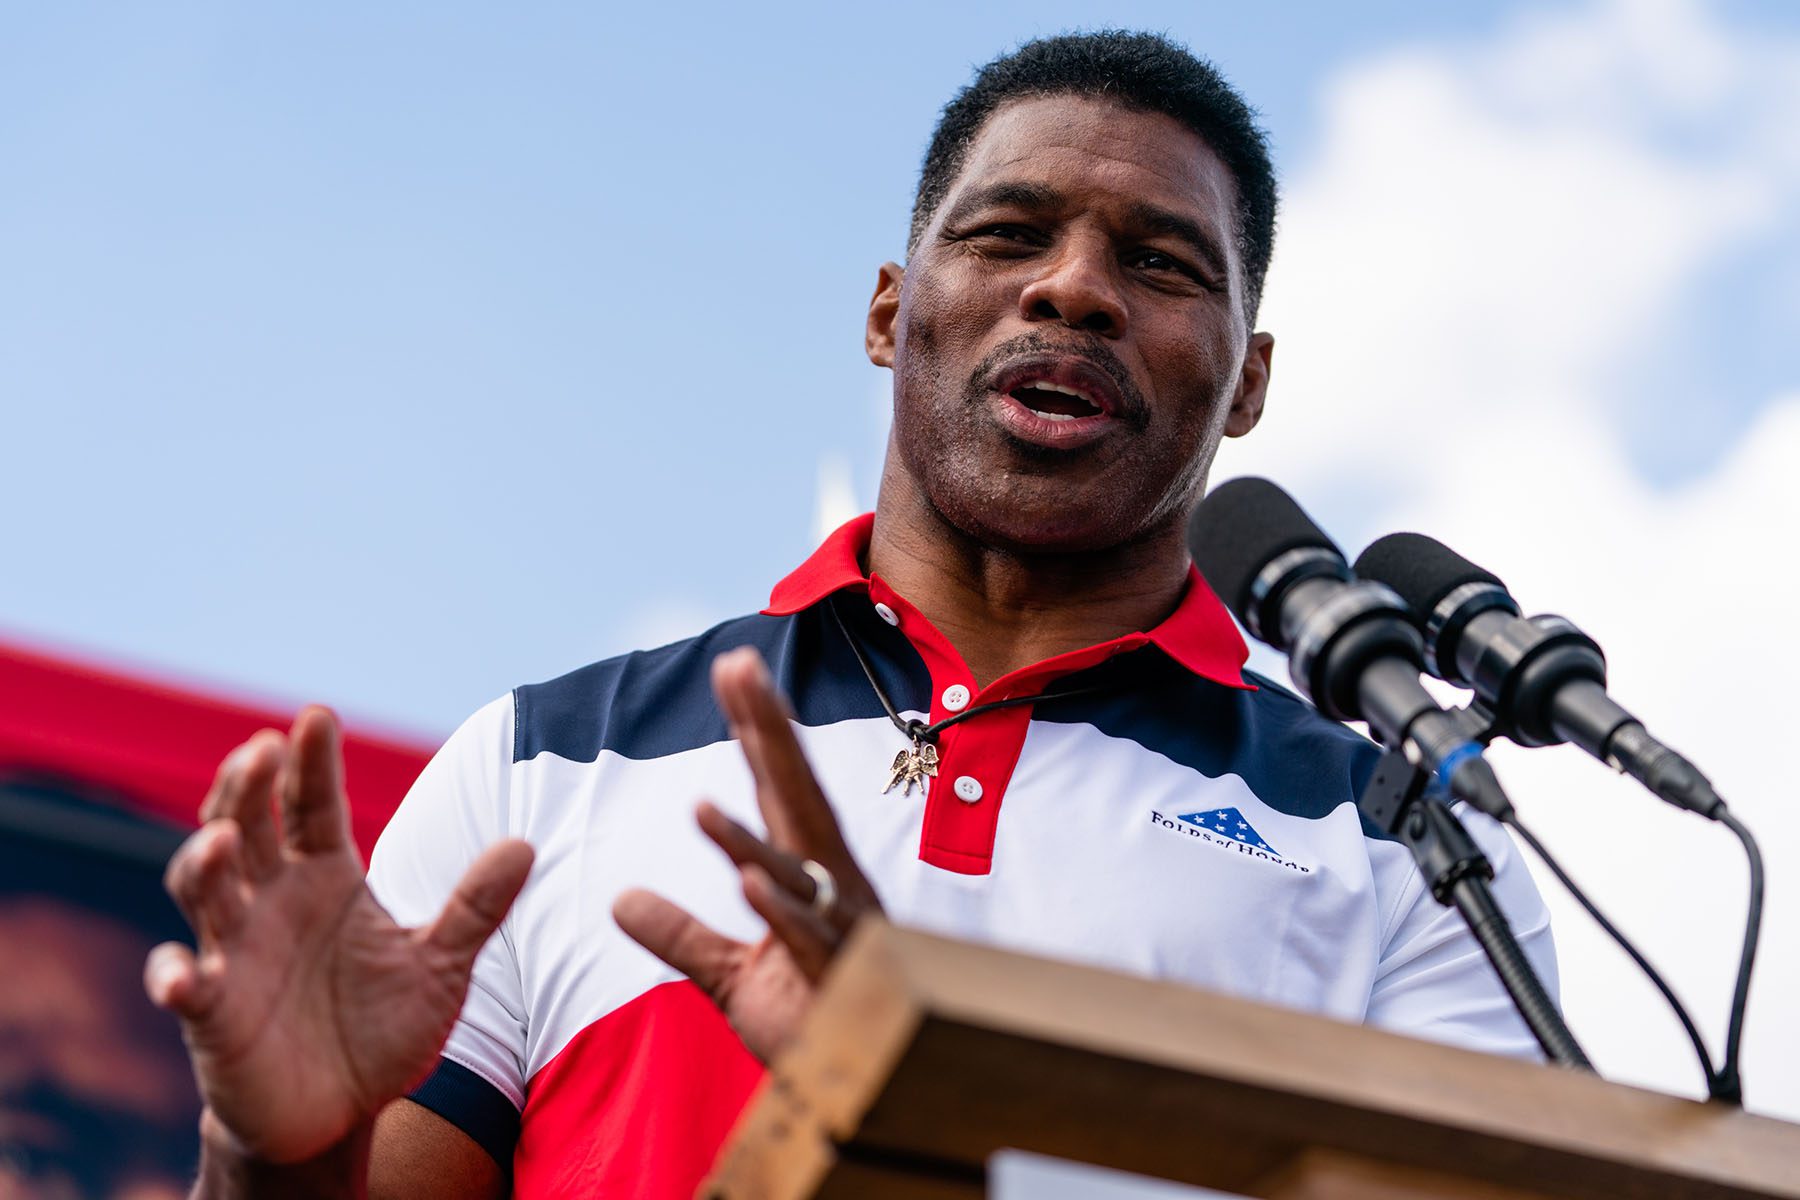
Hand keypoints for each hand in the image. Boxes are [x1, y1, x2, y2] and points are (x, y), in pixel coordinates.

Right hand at [144, 707, 534, 1164]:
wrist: (340, 1110)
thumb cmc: (383, 1026)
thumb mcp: (442, 965)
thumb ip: (476, 907)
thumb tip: (525, 845)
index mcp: (325, 877)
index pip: (313, 805)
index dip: (311, 762)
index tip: (316, 714)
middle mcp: (272, 901)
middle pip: (246, 827)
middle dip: (247, 788)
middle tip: (261, 749)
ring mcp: (234, 952)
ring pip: (205, 892)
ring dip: (204, 863)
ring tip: (221, 838)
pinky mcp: (212, 1014)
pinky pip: (185, 990)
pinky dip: (175, 979)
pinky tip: (180, 976)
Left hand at [613, 647, 881, 1060]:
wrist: (870, 1092)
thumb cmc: (815, 1023)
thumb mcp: (731, 979)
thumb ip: (682, 937)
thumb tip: (620, 900)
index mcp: (807, 877)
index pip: (775, 790)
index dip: (755, 728)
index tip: (732, 667)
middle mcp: (830, 888)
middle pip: (794, 799)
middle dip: (767, 732)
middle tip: (739, 666)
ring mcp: (840, 932)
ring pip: (794, 874)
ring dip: (749, 838)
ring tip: (700, 804)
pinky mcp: (841, 983)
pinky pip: (808, 942)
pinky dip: (781, 913)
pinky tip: (747, 885)